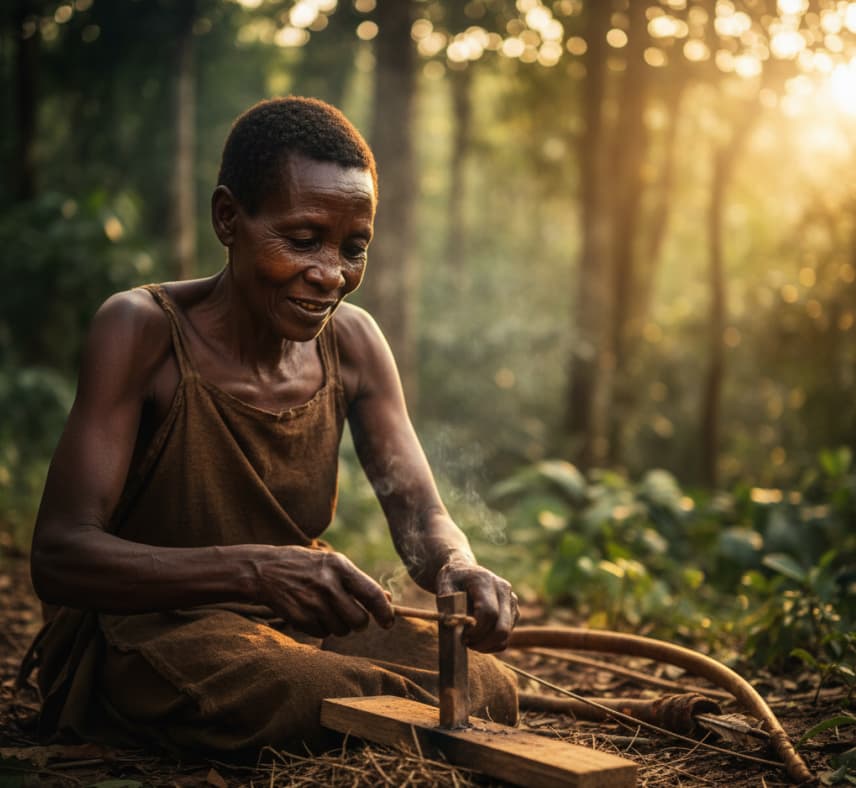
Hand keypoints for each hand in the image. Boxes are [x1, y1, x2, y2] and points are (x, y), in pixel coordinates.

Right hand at [256, 546, 393, 637]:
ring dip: (339, 626)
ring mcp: (313, 602)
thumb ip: (359, 581)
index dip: (384, 612)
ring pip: (341, 630)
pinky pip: (322, 633)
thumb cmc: (305, 566)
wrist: (264, 570)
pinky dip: (321, 628)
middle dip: (359, 624)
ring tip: (326, 609)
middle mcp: (328, 584)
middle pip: (359, 620)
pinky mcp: (300, 617)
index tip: (388, 622)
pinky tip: (311, 613)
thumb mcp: (332, 563)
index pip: (372, 594)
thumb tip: (389, 600)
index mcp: (339, 566)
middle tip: (353, 618)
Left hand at [435, 561, 518, 652]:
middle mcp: (503, 589)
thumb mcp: (444, 585)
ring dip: (487, 645)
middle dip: (483, 642)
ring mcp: (511, 601)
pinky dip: (492, 645)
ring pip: (506, 635)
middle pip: (502, 627)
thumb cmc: (452, 580)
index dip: (476, 630)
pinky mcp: (514, 611)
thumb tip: (454, 625)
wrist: (465, 571)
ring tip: (469, 641)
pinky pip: (506, 637)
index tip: (462, 635)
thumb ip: (448, 604)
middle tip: (466, 643)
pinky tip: (478, 640)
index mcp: (486, 581)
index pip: (489, 612)